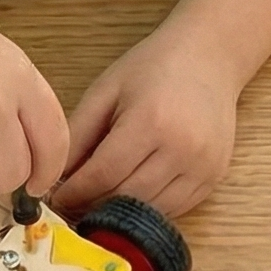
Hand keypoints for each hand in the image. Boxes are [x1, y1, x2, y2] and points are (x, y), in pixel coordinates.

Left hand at [51, 20, 240, 217]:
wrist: (209, 58)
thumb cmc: (154, 68)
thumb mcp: (106, 91)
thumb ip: (78, 134)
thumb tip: (56, 176)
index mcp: (150, 121)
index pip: (104, 174)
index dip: (76, 192)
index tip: (57, 198)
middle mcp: (182, 148)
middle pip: (126, 197)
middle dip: (93, 205)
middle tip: (73, 205)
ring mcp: (203, 166)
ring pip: (150, 210)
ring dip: (120, 212)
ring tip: (98, 202)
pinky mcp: (214, 177)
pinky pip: (174, 209)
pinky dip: (147, 208)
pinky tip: (130, 195)